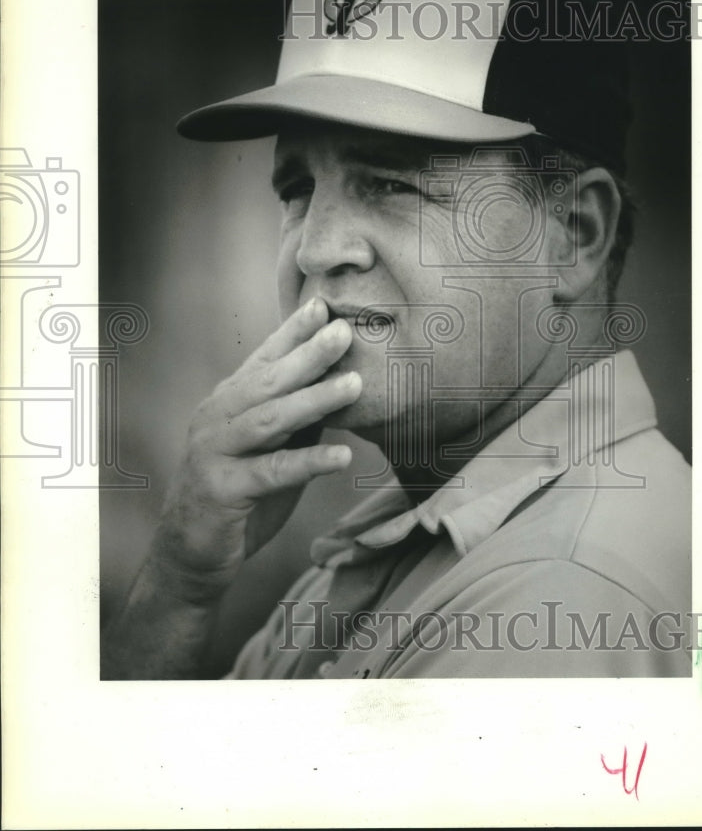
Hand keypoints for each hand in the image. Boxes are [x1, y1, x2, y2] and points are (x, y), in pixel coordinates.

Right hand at [151, 296, 360, 602]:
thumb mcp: (270, 446)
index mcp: (229, 402)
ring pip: (270, 421)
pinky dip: (309, 462)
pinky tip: (343, 456)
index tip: (325, 305)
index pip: (265, 359)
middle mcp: (217, 418)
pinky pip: (272, 472)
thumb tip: (344, 382)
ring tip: (355, 385)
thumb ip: (297, 417)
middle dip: (309, 354)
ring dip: (314, 400)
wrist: (190, 552)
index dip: (294, 332)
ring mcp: (215, 453)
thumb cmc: (239, 491)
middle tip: (345, 331)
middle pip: (268, 382)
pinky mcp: (222, 490)